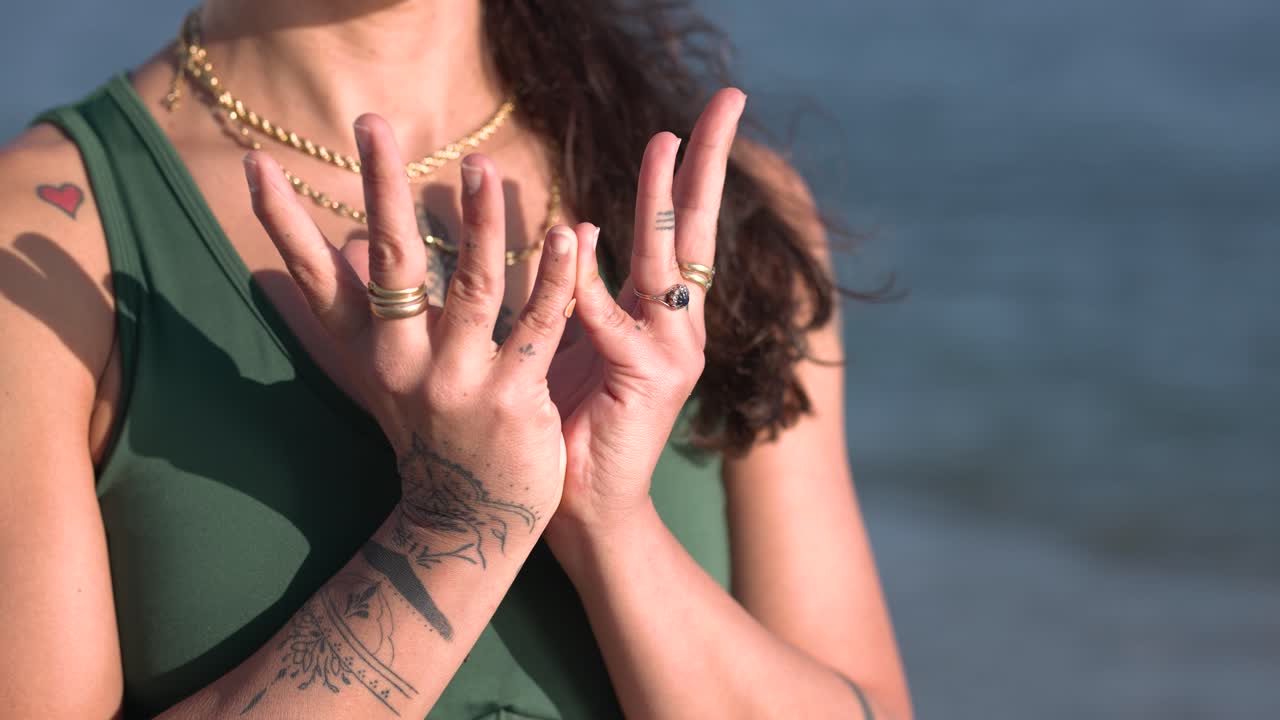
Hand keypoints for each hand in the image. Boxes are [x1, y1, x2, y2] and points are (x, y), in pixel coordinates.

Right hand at [243, 114, 577, 543]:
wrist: (465, 525)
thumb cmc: (431, 438)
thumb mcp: (383, 379)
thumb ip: (358, 320)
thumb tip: (326, 257)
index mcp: (370, 355)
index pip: (315, 281)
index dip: (284, 224)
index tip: (253, 164)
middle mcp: (405, 364)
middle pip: (390, 266)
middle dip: (382, 191)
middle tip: (373, 122)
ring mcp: (459, 382)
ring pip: (471, 287)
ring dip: (479, 223)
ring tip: (482, 164)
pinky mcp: (514, 400)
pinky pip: (538, 327)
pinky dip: (554, 280)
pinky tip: (571, 235)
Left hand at [547, 88, 746, 537]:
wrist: (581, 504)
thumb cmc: (571, 418)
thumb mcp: (573, 338)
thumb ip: (578, 286)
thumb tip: (577, 225)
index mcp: (661, 313)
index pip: (682, 228)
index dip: (690, 171)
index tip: (690, 117)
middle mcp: (678, 326)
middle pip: (697, 228)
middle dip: (710, 161)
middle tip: (728, 100)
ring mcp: (672, 353)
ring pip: (669, 263)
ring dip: (662, 199)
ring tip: (664, 142)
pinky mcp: (647, 382)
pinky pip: (614, 322)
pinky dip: (592, 284)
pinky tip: (579, 238)